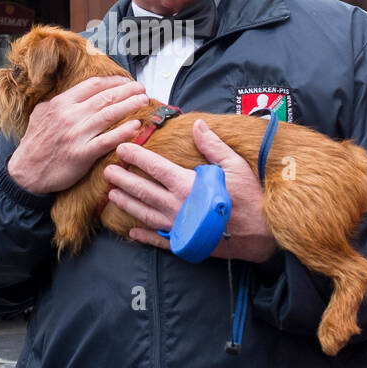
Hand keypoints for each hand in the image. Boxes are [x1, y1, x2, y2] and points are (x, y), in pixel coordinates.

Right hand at [6, 76, 150, 194]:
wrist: (25, 172)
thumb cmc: (35, 143)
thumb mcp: (41, 114)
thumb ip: (60, 102)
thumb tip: (77, 94)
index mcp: (61, 103)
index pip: (93, 85)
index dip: (113, 81)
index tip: (126, 81)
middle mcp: (70, 116)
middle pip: (105, 97)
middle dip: (127, 90)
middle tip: (142, 88)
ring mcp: (76, 134)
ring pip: (109, 115)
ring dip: (130, 105)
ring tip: (144, 101)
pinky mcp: (82, 154)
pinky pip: (107, 140)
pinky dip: (123, 132)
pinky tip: (135, 126)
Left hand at [105, 119, 277, 262]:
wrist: (260, 234)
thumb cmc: (249, 197)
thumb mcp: (234, 165)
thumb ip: (212, 146)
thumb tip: (196, 125)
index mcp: (187, 184)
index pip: (154, 167)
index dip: (137, 157)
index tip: (122, 149)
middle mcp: (177, 205)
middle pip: (142, 190)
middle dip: (123, 180)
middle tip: (107, 172)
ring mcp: (178, 226)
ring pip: (144, 213)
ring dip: (126, 204)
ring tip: (112, 196)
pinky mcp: (184, 242)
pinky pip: (158, 239)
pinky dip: (143, 236)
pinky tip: (132, 233)